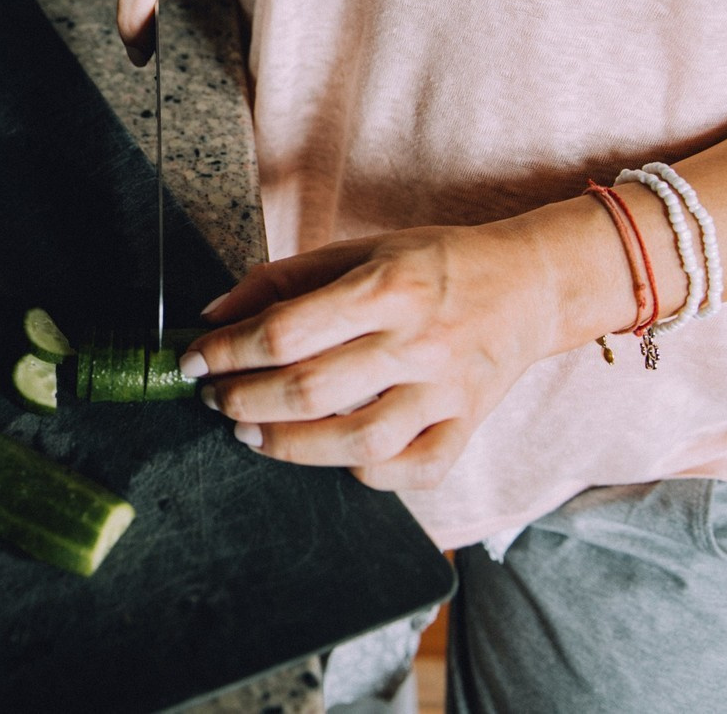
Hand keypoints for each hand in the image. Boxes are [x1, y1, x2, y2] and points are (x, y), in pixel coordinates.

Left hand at [184, 218, 606, 490]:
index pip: (286, 331)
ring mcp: (447, 390)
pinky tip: (333, 459)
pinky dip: (368, 475)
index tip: (194, 361)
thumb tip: (213, 316)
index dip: (226, 352)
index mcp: (386, 286)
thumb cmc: (434, 265)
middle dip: (244, 401)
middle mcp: (418, 341)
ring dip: (289, 447)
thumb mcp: (359, 251)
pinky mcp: (469, 425)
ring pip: (357, 443)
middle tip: (215, 400)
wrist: (532, 284)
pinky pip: (415, 470)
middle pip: (311, 390)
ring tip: (251, 435)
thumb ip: (282, 280)